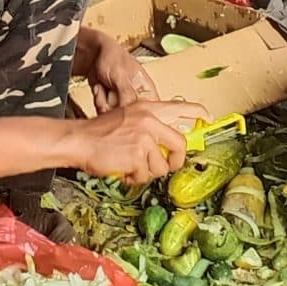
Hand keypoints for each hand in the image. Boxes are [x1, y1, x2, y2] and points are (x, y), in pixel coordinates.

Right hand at [71, 98, 200, 185]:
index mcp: (148, 108)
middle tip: (166, 166)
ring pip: (161, 165)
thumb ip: (148, 125)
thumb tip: (167, 142)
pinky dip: (134, 178)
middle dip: (174, 161)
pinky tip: (123, 170)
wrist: (78, 140)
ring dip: (147, 172)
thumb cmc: (99, 133)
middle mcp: (149, 120)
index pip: (181, 107)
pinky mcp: (138, 155)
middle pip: (180, 144)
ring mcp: (144, 137)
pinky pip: (145, 175)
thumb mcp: (127, 118)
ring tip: (131, 166)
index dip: (199, 113)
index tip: (208, 119)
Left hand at [73, 25, 154, 112]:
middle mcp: (137, 99)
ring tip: (106, 85)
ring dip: (104, 100)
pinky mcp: (110, 105)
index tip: (124, 104)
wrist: (93, 54)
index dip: (137, 114)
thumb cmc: (112, 57)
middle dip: (115, 104)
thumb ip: (128, 95)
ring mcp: (123, 103)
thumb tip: (132, 113)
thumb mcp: (121, 76)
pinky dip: (98, 100)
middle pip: (129, 119)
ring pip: (114, 117)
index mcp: (148, 91)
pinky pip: (103, 113)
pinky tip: (100, 89)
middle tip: (112, 89)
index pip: (150, 113)